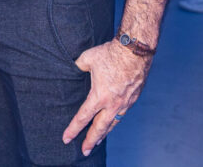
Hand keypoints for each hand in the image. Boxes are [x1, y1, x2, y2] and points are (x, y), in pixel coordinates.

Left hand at [62, 39, 151, 155]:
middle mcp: (113, 104)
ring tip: (96, 141)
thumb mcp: (87, 58)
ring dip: (103, 134)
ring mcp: (125, 103)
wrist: (135, 51)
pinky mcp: (133, 99)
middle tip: (84, 151)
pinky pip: (122, 115)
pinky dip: (114, 122)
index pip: (83, 118)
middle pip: (99, 128)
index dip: (73, 129)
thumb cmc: (110, 53)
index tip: (66, 138)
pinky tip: (111, 123)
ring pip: (112, 124)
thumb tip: (73, 69)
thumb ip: (78, 67)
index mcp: (99, 96)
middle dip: (90, 141)